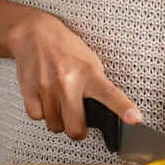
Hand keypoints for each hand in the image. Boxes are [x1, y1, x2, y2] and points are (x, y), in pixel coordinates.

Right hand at [6, 10, 141, 141]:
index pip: (110, 94)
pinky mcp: (29, 91)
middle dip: (78, 130)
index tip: (135, 119)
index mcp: (89, 73)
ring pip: (55, 126)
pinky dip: (41, 112)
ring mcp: (47, 87)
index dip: (123, 108)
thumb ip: (96, 84)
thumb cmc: (65, 48)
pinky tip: (45, 98)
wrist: (34, 34)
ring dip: (58, 120)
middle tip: (78, 121)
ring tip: (59, 102)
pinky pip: (37, 117)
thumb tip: (104, 111)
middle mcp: (68, 81)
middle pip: (75, 127)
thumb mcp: (89, 60)